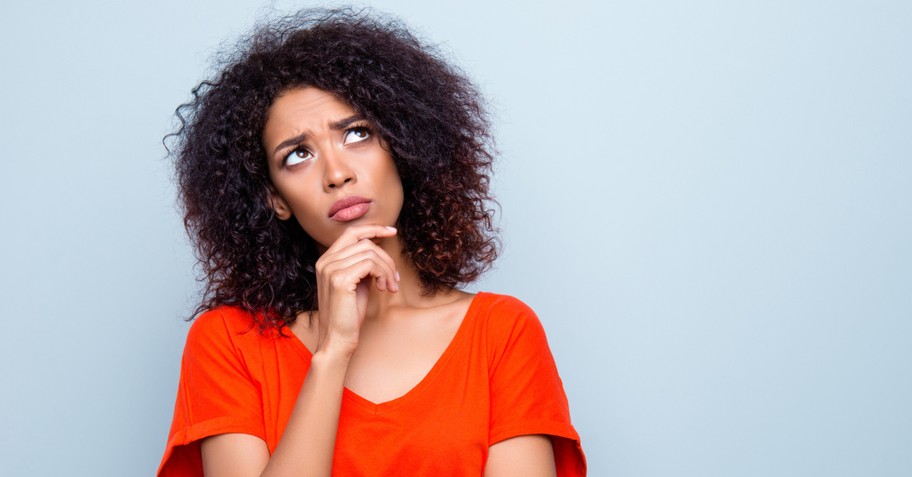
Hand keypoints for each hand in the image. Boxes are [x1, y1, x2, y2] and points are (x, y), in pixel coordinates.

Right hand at [313, 225, 398, 355]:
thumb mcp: (357, 283)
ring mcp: (330, 269)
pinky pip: (370, 264)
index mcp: (326, 260)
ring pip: (370, 252)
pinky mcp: (339, 279)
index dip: (373, 228)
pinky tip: (384, 288)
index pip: (352, 232)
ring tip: (390, 286)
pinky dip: (383, 274)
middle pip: (365, 242)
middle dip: (386, 258)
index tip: (392, 231)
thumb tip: (379, 247)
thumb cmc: (349, 314)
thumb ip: (362, 264)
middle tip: (394, 278)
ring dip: (387, 269)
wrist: (337, 339)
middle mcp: (325, 261)